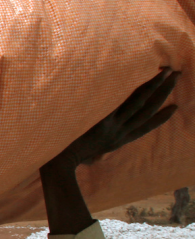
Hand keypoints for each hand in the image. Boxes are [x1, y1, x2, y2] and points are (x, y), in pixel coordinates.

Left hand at [47, 68, 180, 171]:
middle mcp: (120, 134)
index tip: (175, 107)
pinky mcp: (103, 122)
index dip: (161, 118)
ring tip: (169, 72)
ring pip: (141, 104)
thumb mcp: (86, 158)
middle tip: (178, 76)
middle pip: (149, 110)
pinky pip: (123, 104)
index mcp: (117, 141)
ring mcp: (114, 127)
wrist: (60, 166)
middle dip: (165, 92)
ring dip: (157, 86)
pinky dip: (137, 92)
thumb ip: (93, 154)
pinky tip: (143, 78)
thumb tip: (92, 158)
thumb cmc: (68, 159)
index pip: (145, 127)